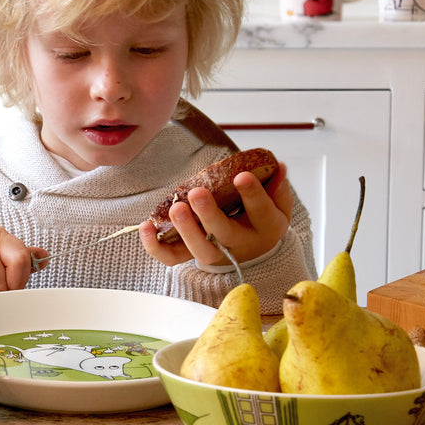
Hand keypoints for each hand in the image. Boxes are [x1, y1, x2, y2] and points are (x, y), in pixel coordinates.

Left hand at [140, 163, 293, 267]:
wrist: (253, 251)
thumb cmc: (260, 219)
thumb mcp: (277, 204)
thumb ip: (277, 187)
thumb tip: (278, 166)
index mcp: (264, 227)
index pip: (260, 210)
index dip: (252, 194)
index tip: (241, 176)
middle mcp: (239, 243)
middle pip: (224, 234)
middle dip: (209, 214)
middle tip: (197, 193)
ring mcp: (214, 252)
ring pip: (199, 250)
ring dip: (185, 230)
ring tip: (175, 209)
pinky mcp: (191, 255)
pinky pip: (172, 258)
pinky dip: (155, 247)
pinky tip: (146, 227)